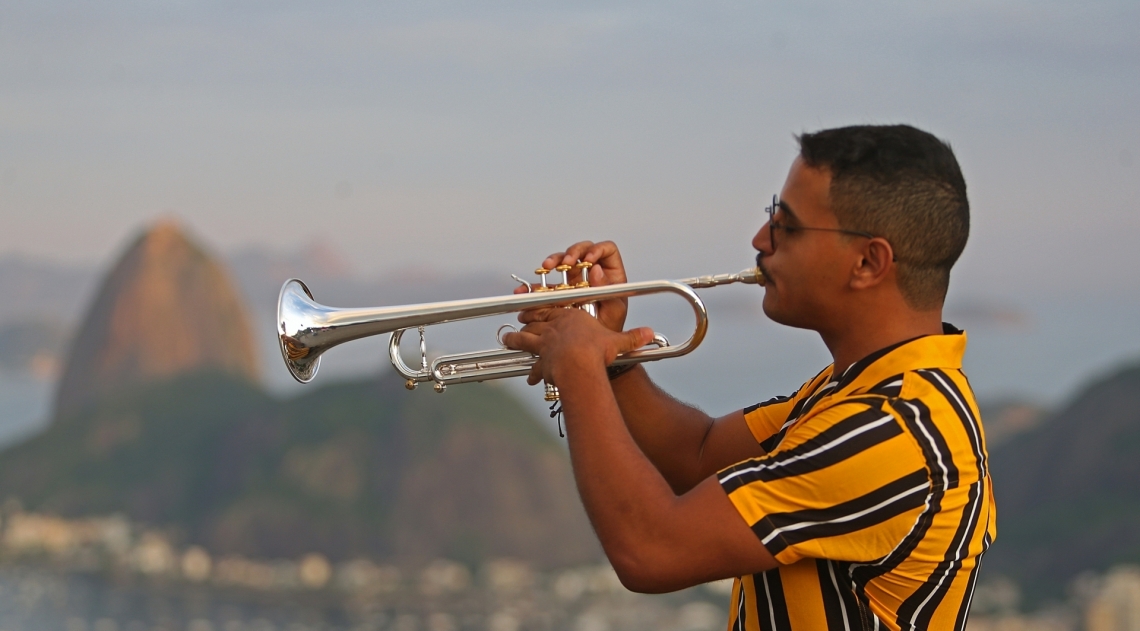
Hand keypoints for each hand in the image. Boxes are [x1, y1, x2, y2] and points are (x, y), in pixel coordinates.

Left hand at [504, 307, 654, 386]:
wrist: (580, 364)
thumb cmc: (596, 351)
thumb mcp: (618, 342)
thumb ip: (632, 339)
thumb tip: (649, 334)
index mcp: (571, 318)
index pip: (556, 309)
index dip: (546, 308)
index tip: (540, 307)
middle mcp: (555, 327)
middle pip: (536, 319)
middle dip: (528, 318)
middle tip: (520, 317)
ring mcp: (544, 343)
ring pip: (525, 337)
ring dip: (516, 338)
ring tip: (508, 338)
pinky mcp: (540, 360)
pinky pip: (531, 364)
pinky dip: (530, 370)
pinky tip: (529, 376)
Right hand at [513, 241, 629, 332]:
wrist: (593, 345)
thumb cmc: (610, 327)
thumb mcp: (614, 311)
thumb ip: (607, 290)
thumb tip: (598, 270)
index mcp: (610, 276)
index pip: (606, 251)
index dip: (597, 250)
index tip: (588, 258)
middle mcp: (592, 275)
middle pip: (581, 252)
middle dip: (572, 253)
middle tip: (566, 261)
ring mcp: (575, 281)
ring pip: (562, 262)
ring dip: (553, 261)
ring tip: (547, 268)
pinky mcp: (560, 291)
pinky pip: (547, 283)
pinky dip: (536, 285)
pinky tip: (530, 288)